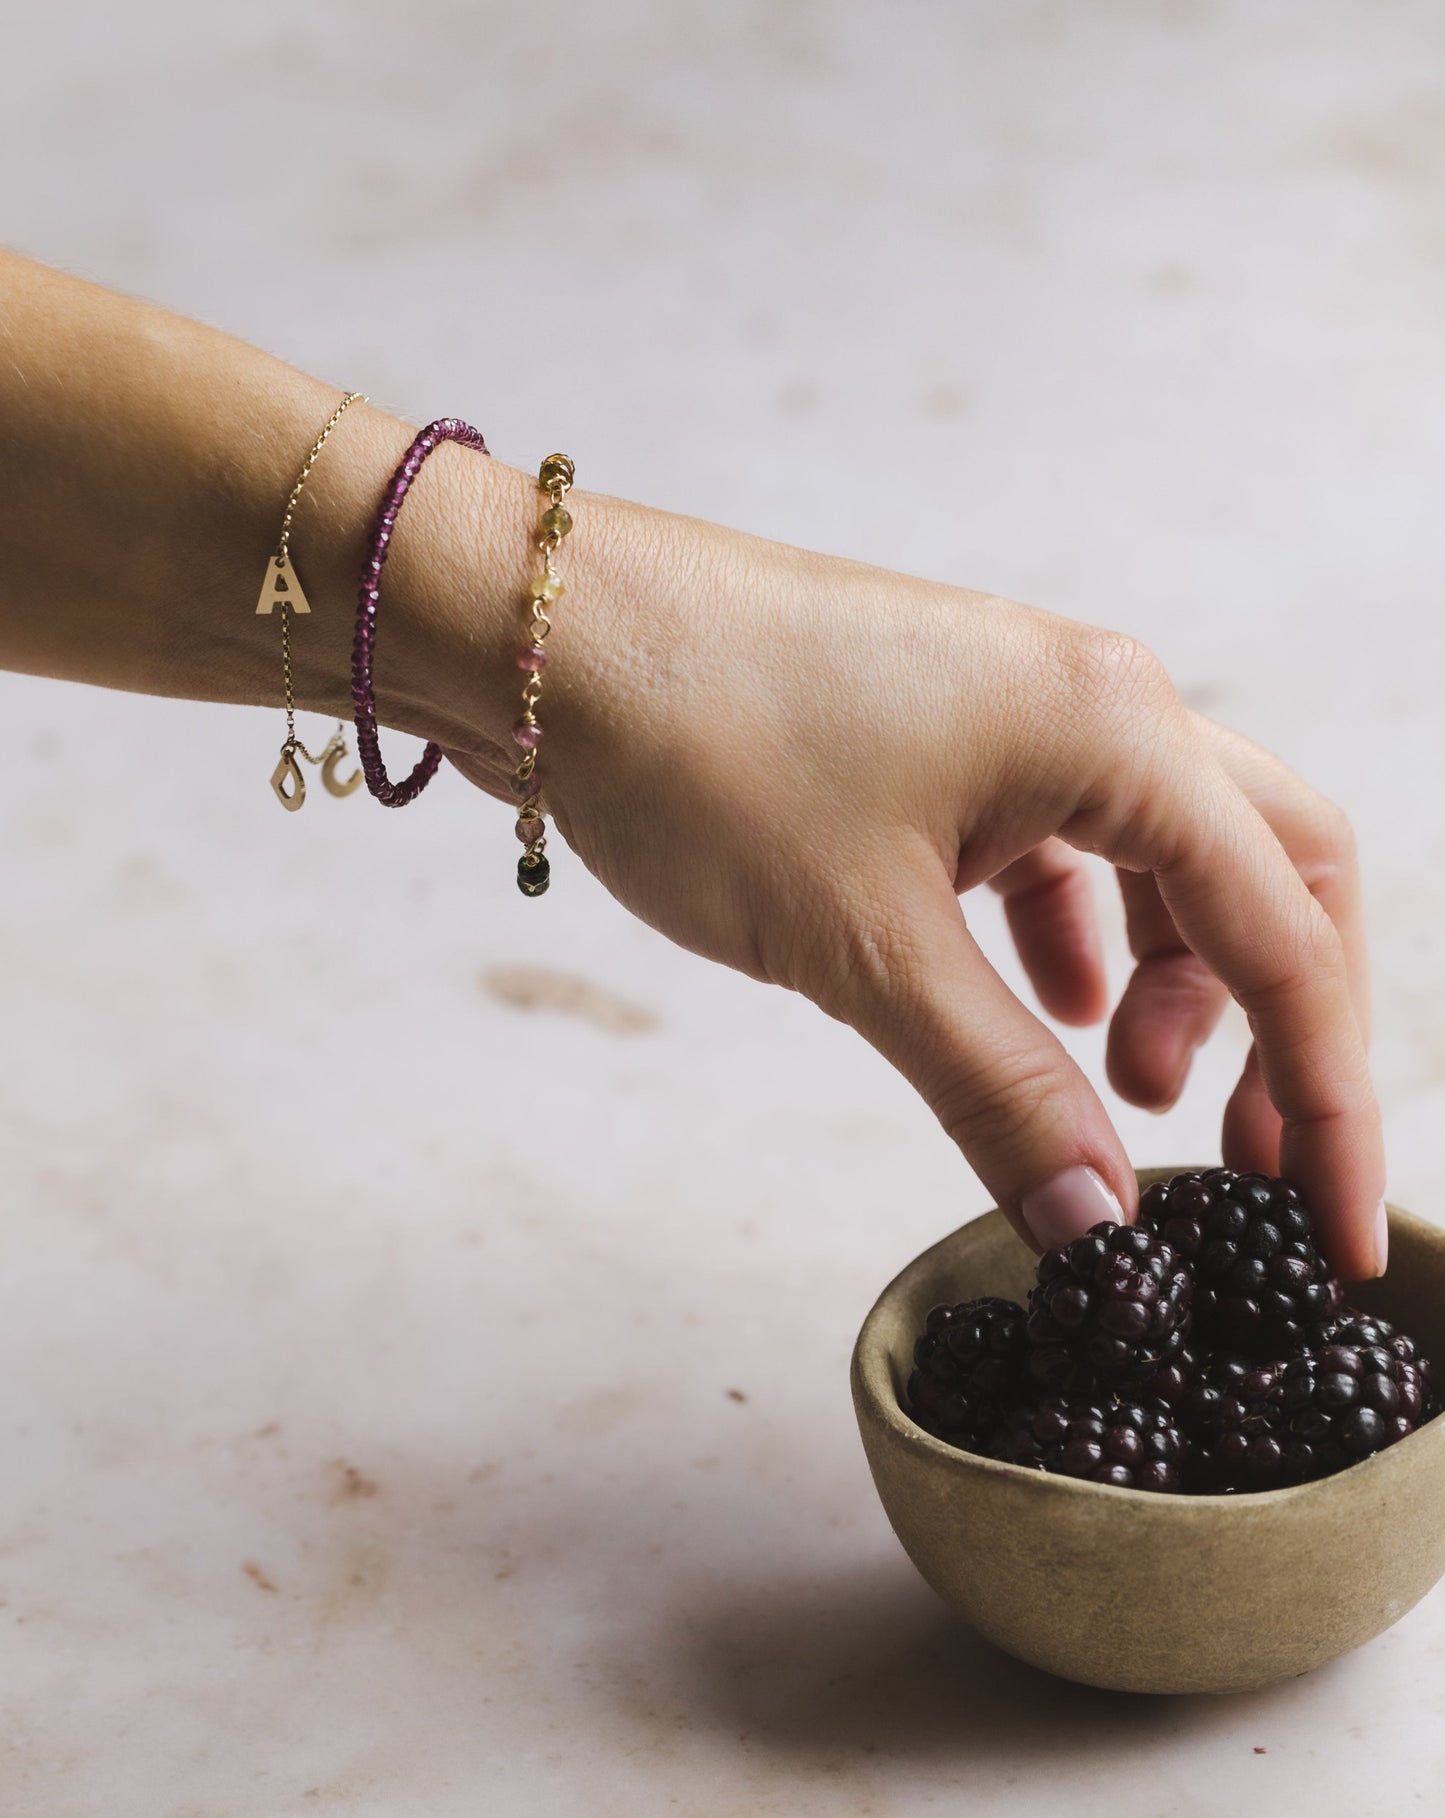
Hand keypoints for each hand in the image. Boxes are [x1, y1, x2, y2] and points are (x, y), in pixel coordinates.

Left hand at [445, 487, 1383, 1280]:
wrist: (543, 632)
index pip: (1284, 933)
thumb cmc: (699, 748)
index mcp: (1115, 728)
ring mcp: (1016, 711)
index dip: (1330, 1096)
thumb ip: (998, 1088)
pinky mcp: (943, 737)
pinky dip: (1078, 937)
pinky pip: (1063, 845)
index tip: (1336, 1229)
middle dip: (1283, 1021)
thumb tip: (1099, 1222)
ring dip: (1177, 978)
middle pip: (1266, 871)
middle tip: (1249, 1156)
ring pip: (1164, 857)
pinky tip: (1049, 1004)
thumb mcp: (863, 947)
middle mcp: (1093, 702)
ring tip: (1130, 1088)